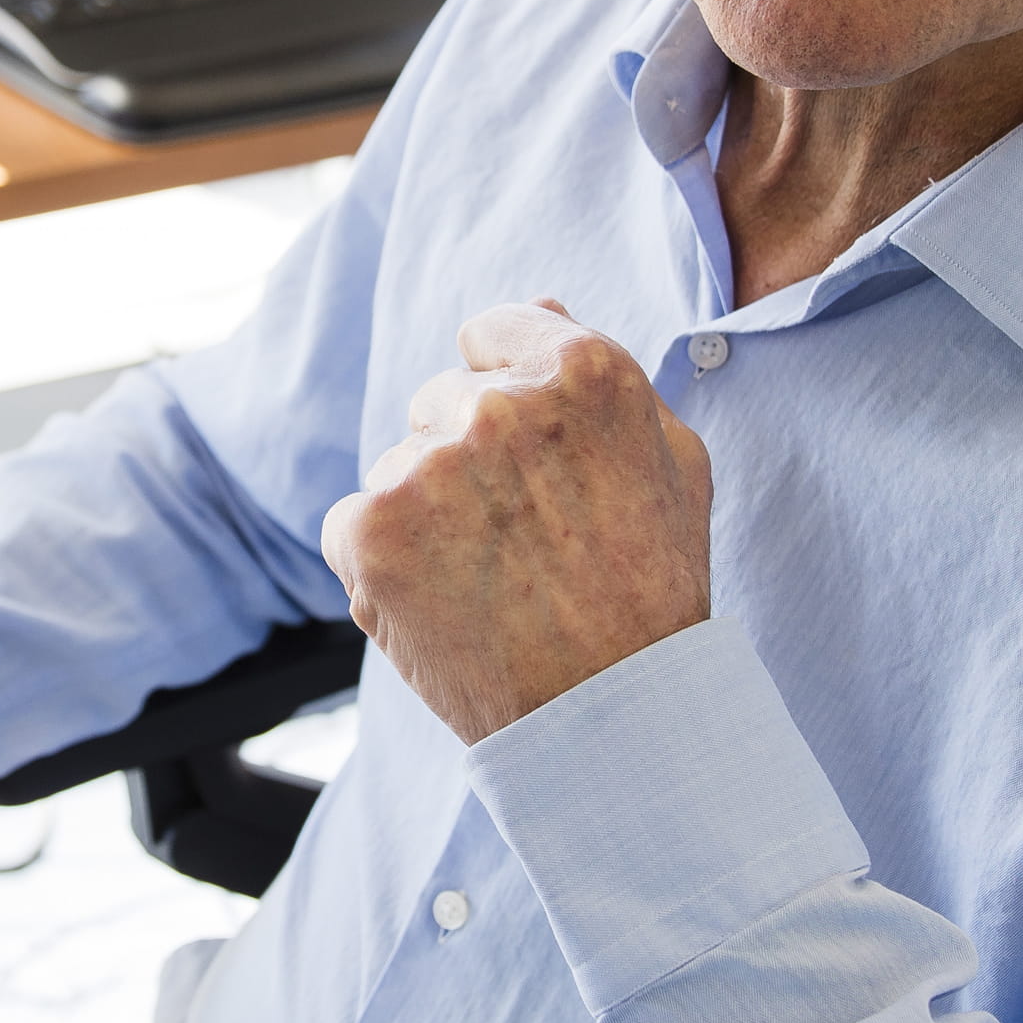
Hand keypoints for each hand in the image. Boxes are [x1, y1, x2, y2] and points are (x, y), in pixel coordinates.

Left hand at [319, 300, 715, 742]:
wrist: (609, 716)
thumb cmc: (652, 591)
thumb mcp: (672, 462)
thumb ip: (605, 375)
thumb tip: (540, 306)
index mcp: (582, 372)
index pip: (494, 331)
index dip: (505, 390)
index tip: (524, 451)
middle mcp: (499, 406)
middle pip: (443, 400)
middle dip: (468, 457)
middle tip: (522, 538)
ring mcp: (428, 467)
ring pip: (399, 464)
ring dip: (426, 513)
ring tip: (490, 581)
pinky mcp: (371, 531)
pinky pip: (351, 520)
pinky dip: (380, 562)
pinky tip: (441, 603)